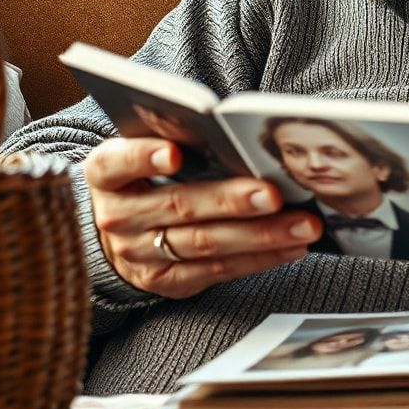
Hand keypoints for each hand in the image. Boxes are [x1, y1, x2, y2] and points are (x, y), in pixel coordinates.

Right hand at [83, 138, 322, 298]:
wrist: (114, 231)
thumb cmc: (141, 177)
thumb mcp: (141, 150)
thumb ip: (171, 135)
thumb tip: (224, 127)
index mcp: (106, 175)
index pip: (119, 163)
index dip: (145, 157)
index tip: (175, 151)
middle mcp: (119, 217)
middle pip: (180, 206)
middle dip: (231, 201)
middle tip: (273, 194)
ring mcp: (141, 255)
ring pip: (207, 244)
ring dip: (261, 235)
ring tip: (302, 224)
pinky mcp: (167, 282)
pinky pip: (219, 270)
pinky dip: (259, 258)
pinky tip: (291, 247)